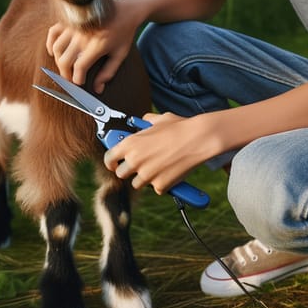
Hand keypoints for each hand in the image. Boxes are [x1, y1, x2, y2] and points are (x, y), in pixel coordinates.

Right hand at [46, 0, 143, 91]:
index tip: (79, 82)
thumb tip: (98, 89)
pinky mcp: (71, 19)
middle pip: (64, 60)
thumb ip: (108, 73)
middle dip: (65, 74)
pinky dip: (50, 43)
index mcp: (97, 45)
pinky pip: (53, 32)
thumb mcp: (120, 54)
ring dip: (59, 61)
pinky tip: (55, 52)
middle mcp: (84, 35)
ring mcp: (75, 26)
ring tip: (66, 67)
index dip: (77, 79)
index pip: (79, 67)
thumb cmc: (124, 33)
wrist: (126, 9)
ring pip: (57, 48)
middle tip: (70, 78)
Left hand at [104, 113, 220, 192]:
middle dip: (130, 170)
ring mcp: (147, 175)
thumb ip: (146, 123)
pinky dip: (163, 182)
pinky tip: (172, 170)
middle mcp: (134, 161)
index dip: (112, 161)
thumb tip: (143, 122)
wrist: (198, 139)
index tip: (116, 163)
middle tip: (143, 163)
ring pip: (138, 183)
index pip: (109, 159)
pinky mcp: (160, 186)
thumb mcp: (159, 120)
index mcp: (130, 144)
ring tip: (160, 165)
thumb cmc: (180, 127)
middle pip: (121, 174)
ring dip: (146, 177)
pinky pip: (157, 188)